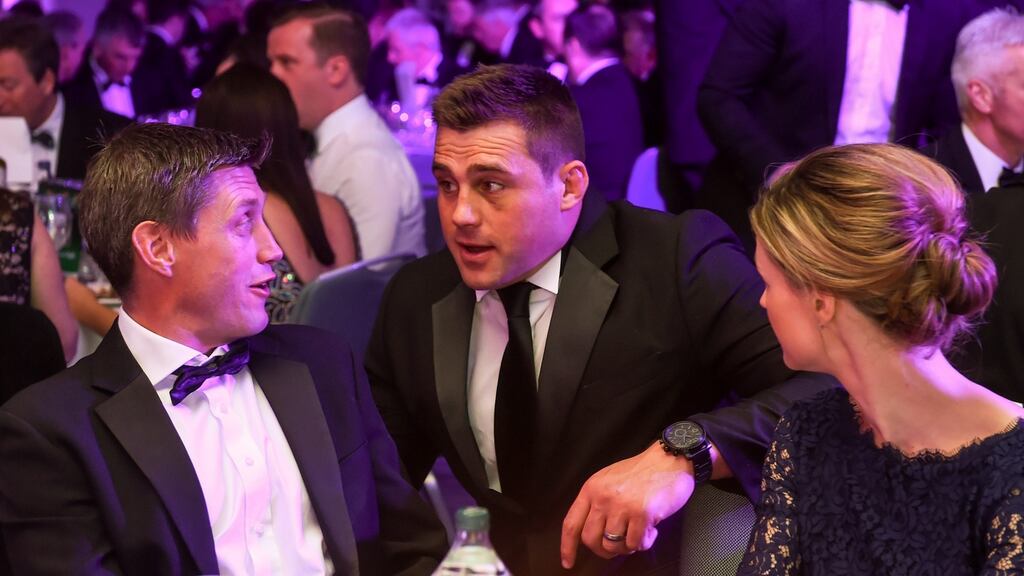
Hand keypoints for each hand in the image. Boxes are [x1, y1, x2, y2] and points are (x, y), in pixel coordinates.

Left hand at [560, 441, 695, 568]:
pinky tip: (651, 529)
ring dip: (626, 546)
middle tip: (617, 546)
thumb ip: (598, 503)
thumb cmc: (642, 471)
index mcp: (592, 489)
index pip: (571, 523)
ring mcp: (622, 506)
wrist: (669, 459)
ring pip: (613, 545)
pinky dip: (644, 542)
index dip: (567, 547)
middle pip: (590, 540)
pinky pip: (636, 544)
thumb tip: (593, 533)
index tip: (568, 562)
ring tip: (637, 533)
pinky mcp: (642, 514)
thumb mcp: (609, 481)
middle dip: (603, 550)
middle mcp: (603, 497)